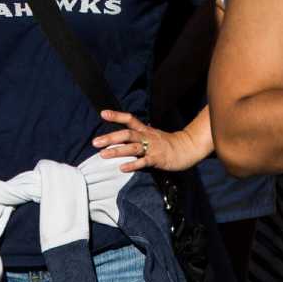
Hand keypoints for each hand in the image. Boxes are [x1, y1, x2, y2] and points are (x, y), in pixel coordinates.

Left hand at [93, 109, 208, 172]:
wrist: (187, 148)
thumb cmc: (167, 143)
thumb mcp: (151, 135)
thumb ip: (137, 136)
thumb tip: (121, 139)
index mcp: (145, 130)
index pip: (129, 119)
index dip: (116, 116)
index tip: (103, 113)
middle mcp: (147, 137)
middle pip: (127, 135)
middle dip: (110, 138)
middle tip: (95, 142)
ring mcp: (152, 148)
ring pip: (132, 148)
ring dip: (117, 151)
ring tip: (103, 154)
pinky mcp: (157, 159)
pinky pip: (143, 162)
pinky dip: (133, 165)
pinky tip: (122, 168)